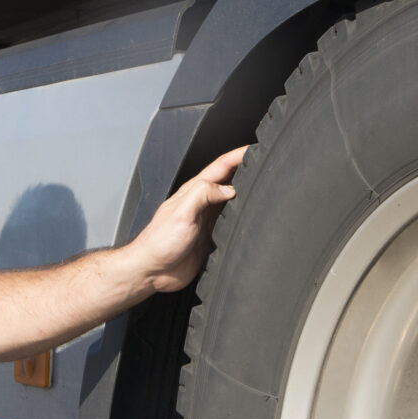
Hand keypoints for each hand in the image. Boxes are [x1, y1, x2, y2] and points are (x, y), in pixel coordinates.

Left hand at [130, 146, 248, 293]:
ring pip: (231, 200)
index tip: (256, 148)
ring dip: (245, 192)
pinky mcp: (210, 237)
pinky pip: (230, 222)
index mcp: (194, 191)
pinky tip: (248, 218)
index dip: (239, 155)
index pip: (221, 166)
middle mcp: (202, 202)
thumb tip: (229, 188)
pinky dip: (241, 216)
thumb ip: (203, 194)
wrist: (152, 270)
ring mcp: (206, 219)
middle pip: (229, 180)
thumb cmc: (159, 242)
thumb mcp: (182, 212)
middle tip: (264, 163)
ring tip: (262, 186)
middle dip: (246, 169)